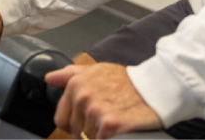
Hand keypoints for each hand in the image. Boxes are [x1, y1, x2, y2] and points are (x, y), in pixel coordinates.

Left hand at [45, 63, 162, 139]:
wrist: (155, 87)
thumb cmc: (127, 81)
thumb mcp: (97, 70)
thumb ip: (70, 74)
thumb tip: (49, 78)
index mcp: (76, 84)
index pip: (62, 119)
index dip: (75, 123)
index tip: (90, 119)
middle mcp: (83, 96)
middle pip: (75, 131)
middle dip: (89, 129)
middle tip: (106, 119)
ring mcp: (95, 111)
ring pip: (88, 138)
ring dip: (100, 135)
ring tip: (115, 121)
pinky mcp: (109, 125)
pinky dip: (110, 139)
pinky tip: (120, 130)